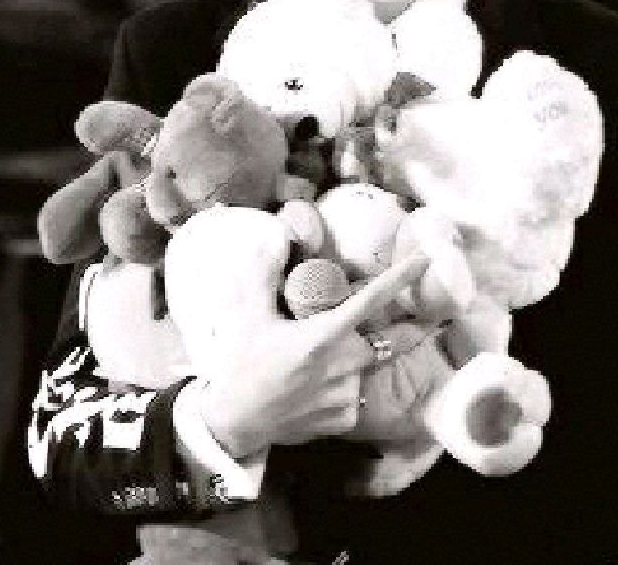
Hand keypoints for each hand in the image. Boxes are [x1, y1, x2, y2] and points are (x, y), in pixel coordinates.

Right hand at [198, 254, 428, 457]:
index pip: (371, 300)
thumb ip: (263, 275)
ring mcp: (348, 395)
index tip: (424, 261)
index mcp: (324, 335)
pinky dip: (346, 383)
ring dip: (360, 356)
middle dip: (408, 328)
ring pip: (367, 366)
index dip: (400, 279)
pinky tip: (319, 385)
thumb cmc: (241, 363)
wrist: (235, 421)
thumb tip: (273, 241)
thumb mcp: (247, 315)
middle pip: (386, 339)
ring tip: (327, 358)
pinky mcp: (346, 420)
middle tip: (426, 318)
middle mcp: (345, 365)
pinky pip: (356, 393)